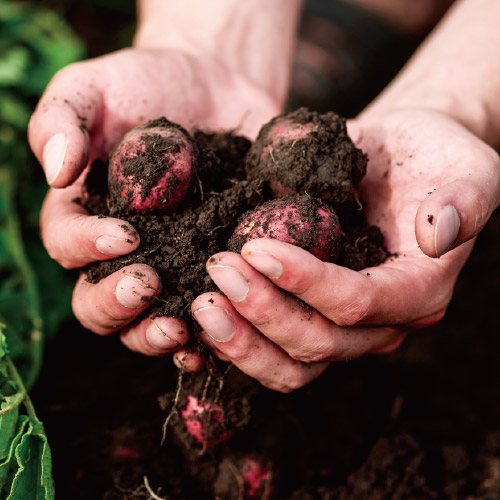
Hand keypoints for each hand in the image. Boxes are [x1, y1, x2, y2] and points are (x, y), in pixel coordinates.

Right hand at [29, 47, 278, 363]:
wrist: (215, 87)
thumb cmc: (147, 84)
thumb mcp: (94, 87)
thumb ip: (62, 121)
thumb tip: (57, 172)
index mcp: (83, 214)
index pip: (67, 244)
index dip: (88, 247)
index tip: (127, 234)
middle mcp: (120, 253)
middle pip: (97, 301)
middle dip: (117, 302)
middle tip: (148, 285)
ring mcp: (167, 266)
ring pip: (144, 323)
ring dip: (156, 334)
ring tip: (181, 329)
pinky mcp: (207, 270)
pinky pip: (200, 315)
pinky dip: (206, 335)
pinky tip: (220, 337)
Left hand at [191, 108, 499, 391]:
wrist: (400, 158)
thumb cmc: (432, 156)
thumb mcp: (467, 167)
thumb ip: (465, 199)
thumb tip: (437, 231)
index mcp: (417, 290)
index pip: (359, 303)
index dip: (308, 284)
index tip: (257, 249)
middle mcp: (381, 322)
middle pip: (319, 342)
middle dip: (264, 312)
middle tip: (218, 271)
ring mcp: (342, 325)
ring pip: (292, 362)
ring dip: (243, 339)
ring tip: (201, 301)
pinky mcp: (311, 315)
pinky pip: (271, 348)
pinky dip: (236, 342)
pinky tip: (200, 316)